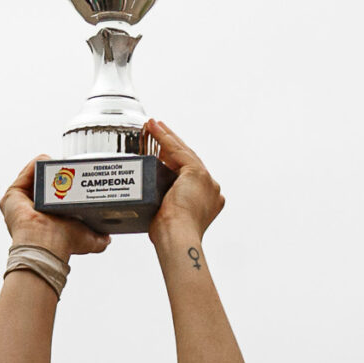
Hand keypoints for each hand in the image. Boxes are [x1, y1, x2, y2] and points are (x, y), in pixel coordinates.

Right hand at [0, 155, 111, 261]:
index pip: (56, 197)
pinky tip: (49, 160)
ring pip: (37, 177)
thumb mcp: (88, 240)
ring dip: (49, 168)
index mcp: (47, 219)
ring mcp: (21, 202)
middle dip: (59, 175)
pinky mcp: (13, 194)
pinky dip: (38, 163)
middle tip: (72, 169)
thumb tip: (107, 238)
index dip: (67, 187)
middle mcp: (32, 210)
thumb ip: (99, 239)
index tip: (78, 178)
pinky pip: (27, 172)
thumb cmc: (63, 244)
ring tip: (63, 164)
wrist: (47, 243)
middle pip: (46, 185)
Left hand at [145, 120, 224, 248]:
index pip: (190, 174)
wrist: (177, 238)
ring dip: (167, 136)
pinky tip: (154, 128)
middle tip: (158, 131)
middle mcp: (213, 189)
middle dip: (172, 145)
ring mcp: (207, 180)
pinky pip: (177, 150)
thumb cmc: (171, 237)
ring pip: (184, 152)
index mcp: (210, 201)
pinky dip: (164, 138)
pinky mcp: (197, 173)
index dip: (176, 161)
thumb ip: (166, 205)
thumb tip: (151, 200)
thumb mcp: (169, 218)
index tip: (163, 153)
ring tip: (153, 125)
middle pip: (189, 160)